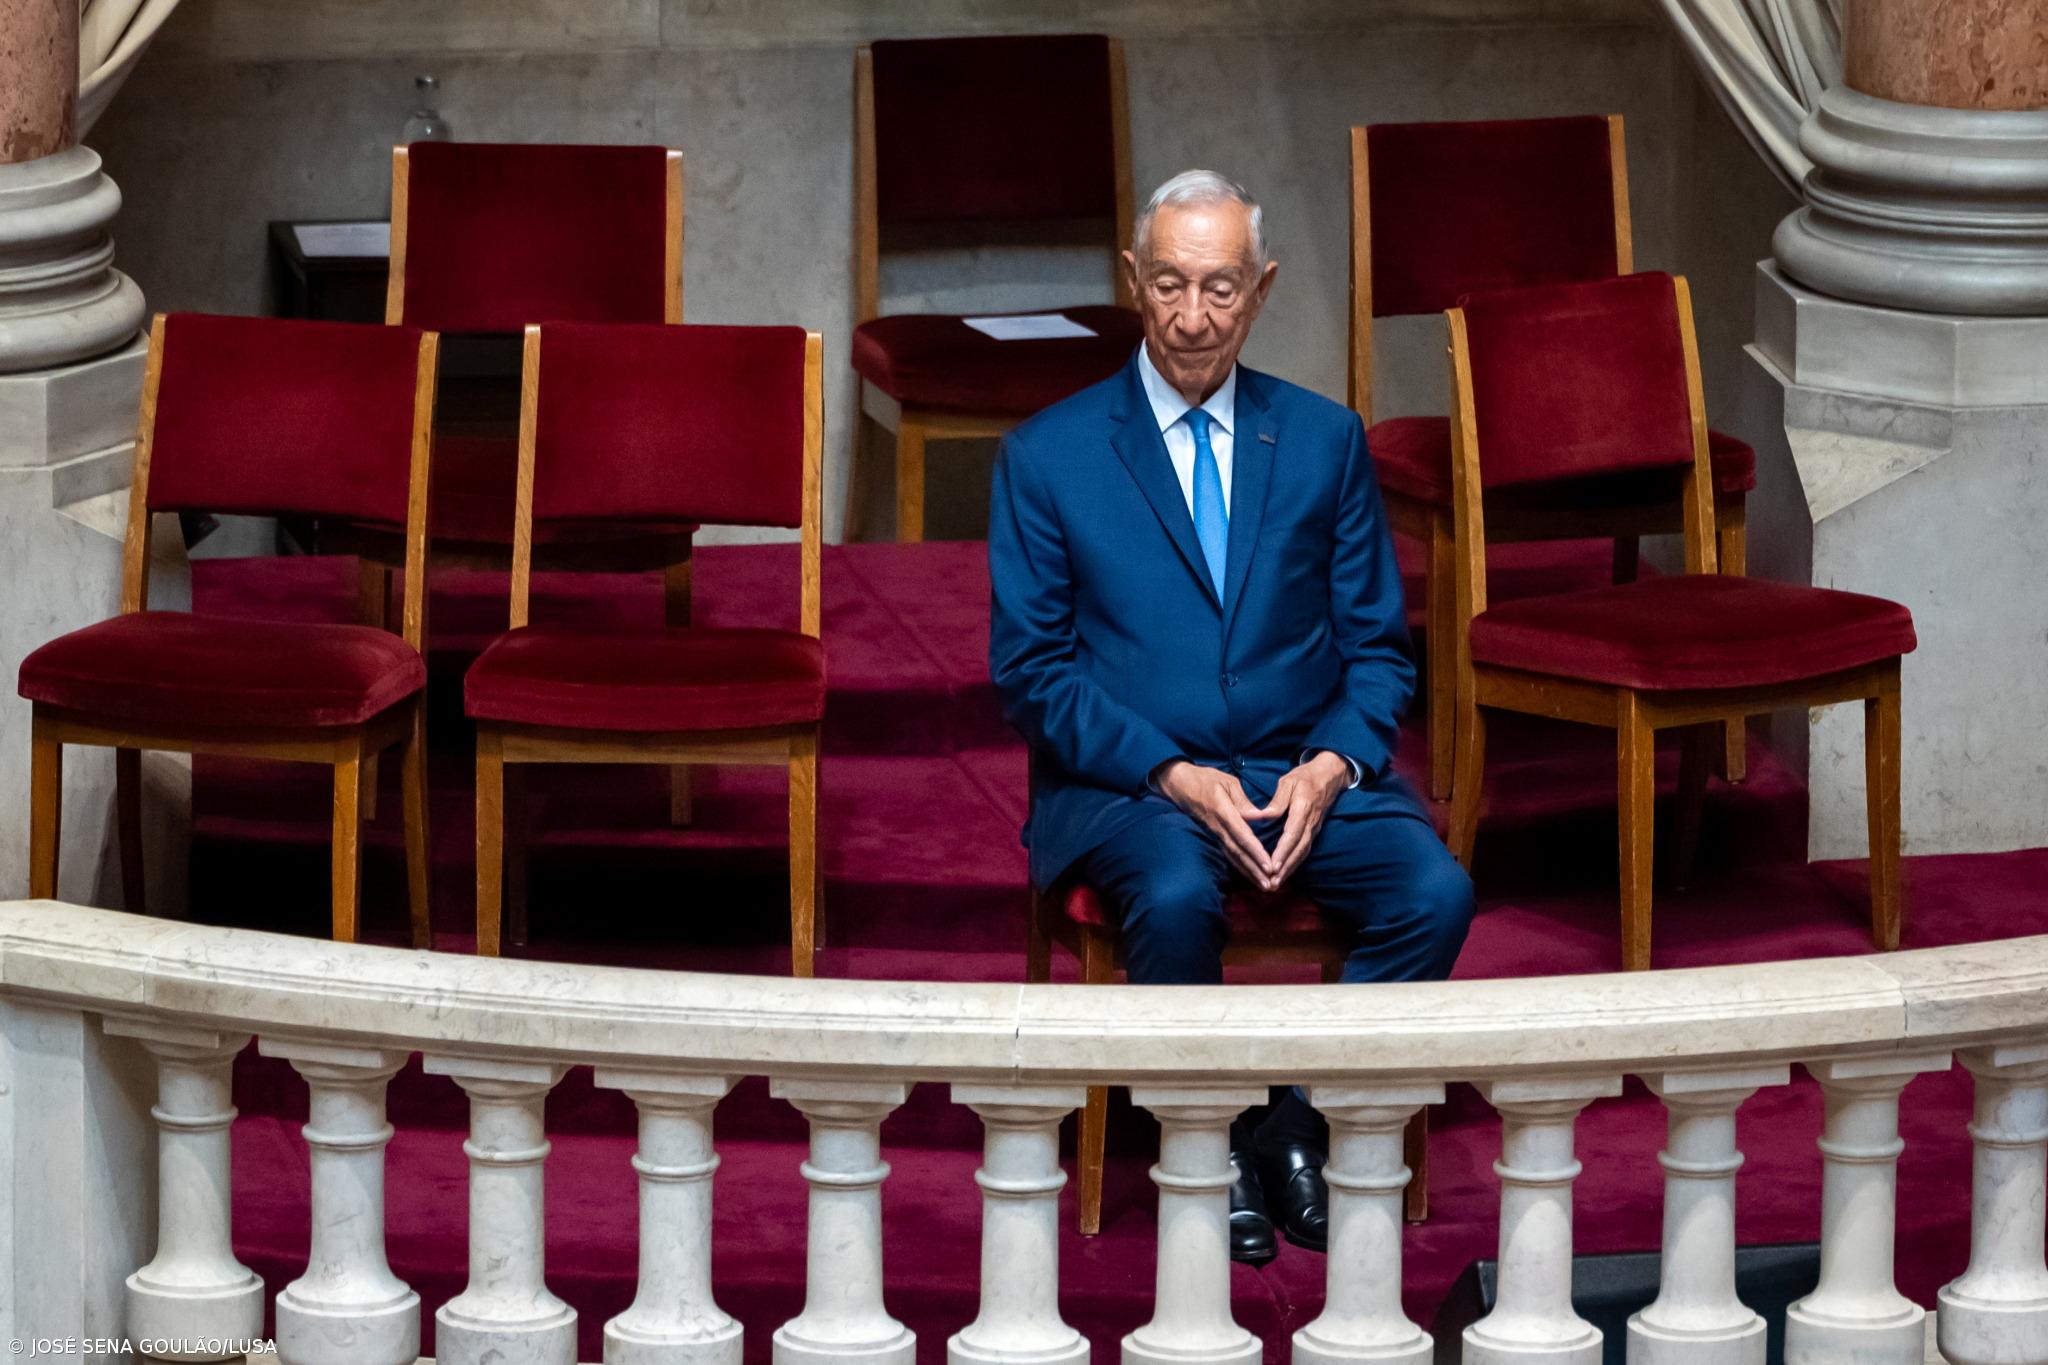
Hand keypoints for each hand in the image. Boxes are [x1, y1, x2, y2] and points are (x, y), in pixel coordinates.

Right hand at [1154, 760, 1275, 885]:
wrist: (1177, 783)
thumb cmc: (1204, 778)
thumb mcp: (1226, 781)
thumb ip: (1242, 800)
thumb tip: (1258, 816)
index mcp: (1222, 811)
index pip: (1241, 835)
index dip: (1255, 852)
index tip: (1268, 866)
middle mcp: (1217, 826)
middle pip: (1237, 852)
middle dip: (1254, 870)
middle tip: (1270, 885)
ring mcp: (1213, 833)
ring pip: (1232, 856)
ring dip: (1248, 872)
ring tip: (1263, 886)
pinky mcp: (1213, 835)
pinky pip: (1227, 853)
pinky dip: (1240, 866)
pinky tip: (1250, 875)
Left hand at [1247, 752, 1350, 890]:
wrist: (1330, 776)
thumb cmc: (1305, 777)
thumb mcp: (1289, 781)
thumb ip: (1278, 800)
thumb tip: (1266, 815)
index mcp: (1303, 808)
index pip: (1293, 834)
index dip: (1283, 851)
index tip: (1274, 866)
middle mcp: (1311, 822)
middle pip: (1299, 849)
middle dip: (1286, 868)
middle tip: (1272, 883)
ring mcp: (1314, 828)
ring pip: (1303, 852)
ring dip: (1291, 869)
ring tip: (1277, 883)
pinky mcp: (1314, 831)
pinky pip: (1305, 849)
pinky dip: (1295, 863)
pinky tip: (1286, 873)